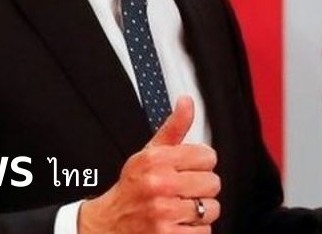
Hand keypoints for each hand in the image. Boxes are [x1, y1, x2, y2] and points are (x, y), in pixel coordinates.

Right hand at [80, 96, 220, 233]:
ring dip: (200, 212)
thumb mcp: (148, 153)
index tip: (189, 170)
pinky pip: (204, 231)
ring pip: (211, 208)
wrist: (108, 224)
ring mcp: (164, 213)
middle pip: (212, 183)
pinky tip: (179, 224)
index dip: (200, 165)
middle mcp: (159, 185)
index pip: (207, 157)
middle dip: (201, 188)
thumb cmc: (132, 188)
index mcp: (156, 160)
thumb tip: (187, 101)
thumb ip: (173, 127)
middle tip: (184, 192)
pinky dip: (195, 231)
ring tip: (181, 209)